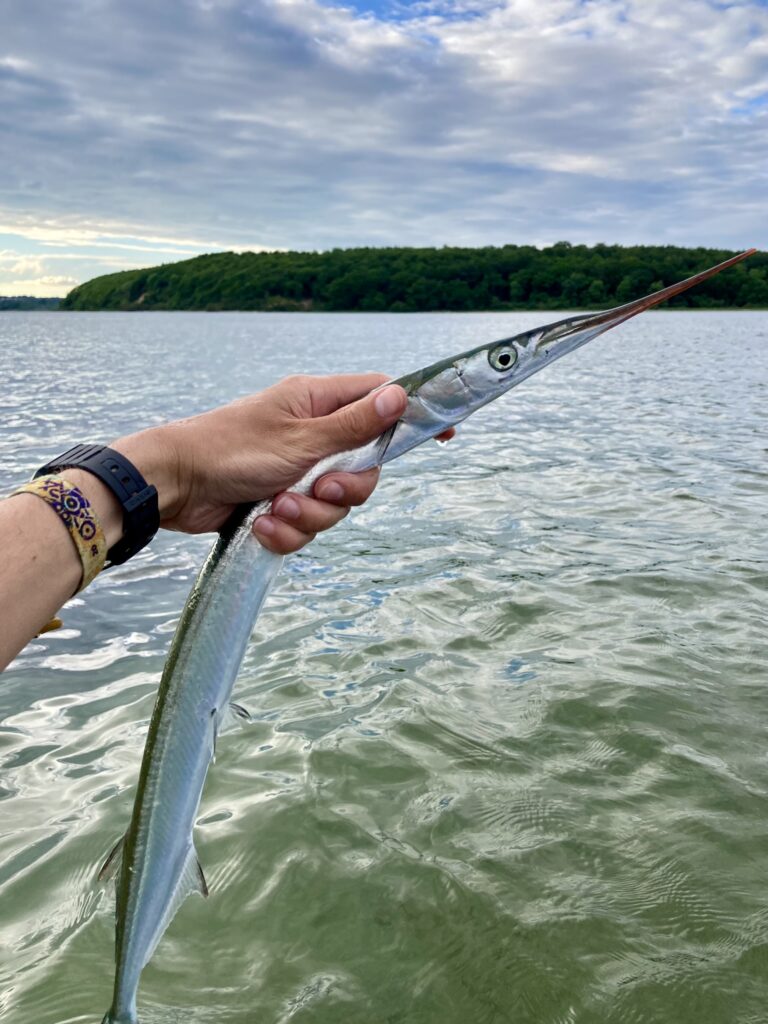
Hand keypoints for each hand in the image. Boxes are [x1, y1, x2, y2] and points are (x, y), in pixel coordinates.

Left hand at [114, 374, 452, 554]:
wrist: (174, 487)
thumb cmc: (230, 449)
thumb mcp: (300, 439)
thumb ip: (354, 424)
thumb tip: (400, 394)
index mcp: (317, 402)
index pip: (378, 398)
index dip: (411, 414)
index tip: (444, 433)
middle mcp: (312, 434)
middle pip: (364, 466)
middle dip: (346, 490)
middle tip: (323, 490)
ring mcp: (296, 470)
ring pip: (336, 503)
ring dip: (310, 515)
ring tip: (277, 508)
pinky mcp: (280, 501)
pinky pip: (306, 524)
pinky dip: (287, 529)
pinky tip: (262, 523)